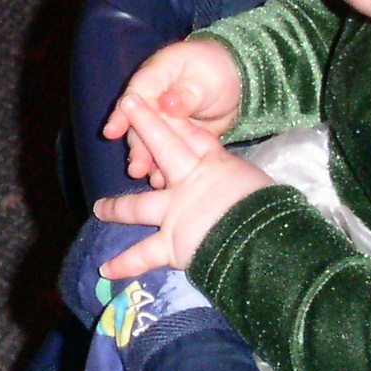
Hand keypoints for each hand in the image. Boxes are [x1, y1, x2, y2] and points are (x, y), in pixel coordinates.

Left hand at [94, 106, 269, 278]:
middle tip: (127, 102)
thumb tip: (239, 187)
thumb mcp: (257, 184)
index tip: (163, 103)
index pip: (195, 136)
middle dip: (145, 123)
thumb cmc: (272, 211)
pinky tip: (104, 269)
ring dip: (116, 208)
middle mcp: (189, 182)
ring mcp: (175, 212)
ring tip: (98, 209)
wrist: (265, 239)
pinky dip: (124, 264)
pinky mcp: (171, 243)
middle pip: (164, 146)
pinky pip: (142, 255)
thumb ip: (239, 181)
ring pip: (138, 206)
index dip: (178, 119)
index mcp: (218, 166)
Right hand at [102, 38, 241, 185]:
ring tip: (151, 178)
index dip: (123, 113)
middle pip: (140, 122)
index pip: (136, 94)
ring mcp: (164, 118)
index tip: (112, 132)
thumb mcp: (205, 78)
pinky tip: (164, 180)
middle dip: (137, 145)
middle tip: (137, 168)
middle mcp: (155, 98)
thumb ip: (186, 93)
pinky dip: (164, 164)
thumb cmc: (218, 69)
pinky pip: (167, 150)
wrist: (238, 79)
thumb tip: (167, 104)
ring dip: (149, 158)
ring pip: (151, 139)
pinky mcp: (177, 134)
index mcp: (158, 74)